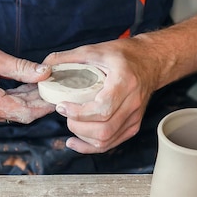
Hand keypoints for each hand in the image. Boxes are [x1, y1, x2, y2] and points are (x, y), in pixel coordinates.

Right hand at [0, 34, 55, 124]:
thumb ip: (19, 68)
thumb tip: (44, 73)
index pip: (23, 113)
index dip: (43, 106)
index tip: (57, 96)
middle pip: (18, 114)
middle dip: (38, 102)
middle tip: (54, 87)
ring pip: (9, 112)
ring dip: (26, 101)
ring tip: (42, 84)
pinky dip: (13, 100)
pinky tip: (25, 88)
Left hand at [43, 37, 161, 153]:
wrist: (151, 61)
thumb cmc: (125, 55)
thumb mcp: (97, 50)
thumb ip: (69, 58)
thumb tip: (45, 66)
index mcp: (125, 83)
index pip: (102, 109)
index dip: (79, 113)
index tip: (62, 106)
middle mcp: (133, 103)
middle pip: (103, 129)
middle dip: (77, 126)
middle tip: (65, 113)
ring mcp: (134, 117)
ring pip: (106, 140)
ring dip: (82, 137)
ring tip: (71, 124)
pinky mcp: (133, 125)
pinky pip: (111, 143)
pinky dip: (91, 146)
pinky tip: (76, 141)